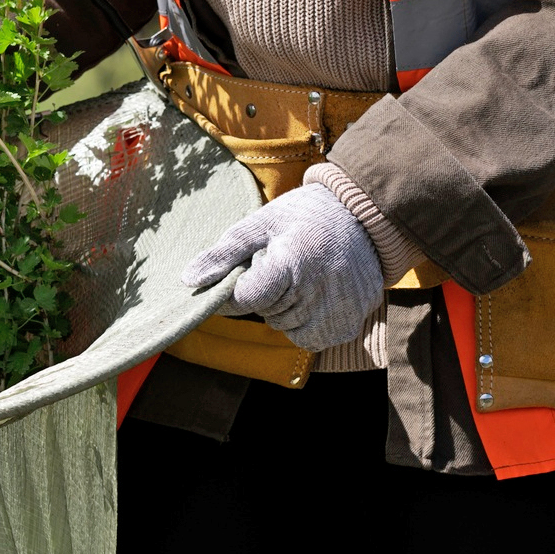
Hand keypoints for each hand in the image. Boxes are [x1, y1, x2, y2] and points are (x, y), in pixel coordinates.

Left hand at [179, 183, 381, 351]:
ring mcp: (334, 313)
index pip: (245, 298)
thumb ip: (224, 253)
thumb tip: (189, 281)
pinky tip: (316, 293)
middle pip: (265, 313)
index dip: (237, 289)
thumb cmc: (306, 215)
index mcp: (290, 264)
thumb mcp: (261, 222)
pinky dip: (306, 322)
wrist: (365, 216)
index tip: (243, 273)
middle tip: (284, 264)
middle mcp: (315, 293)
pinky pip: (310, 339)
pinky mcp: (347, 325)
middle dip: (265, 293)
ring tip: (303, 276)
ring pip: (285, 328)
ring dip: (285, 309)